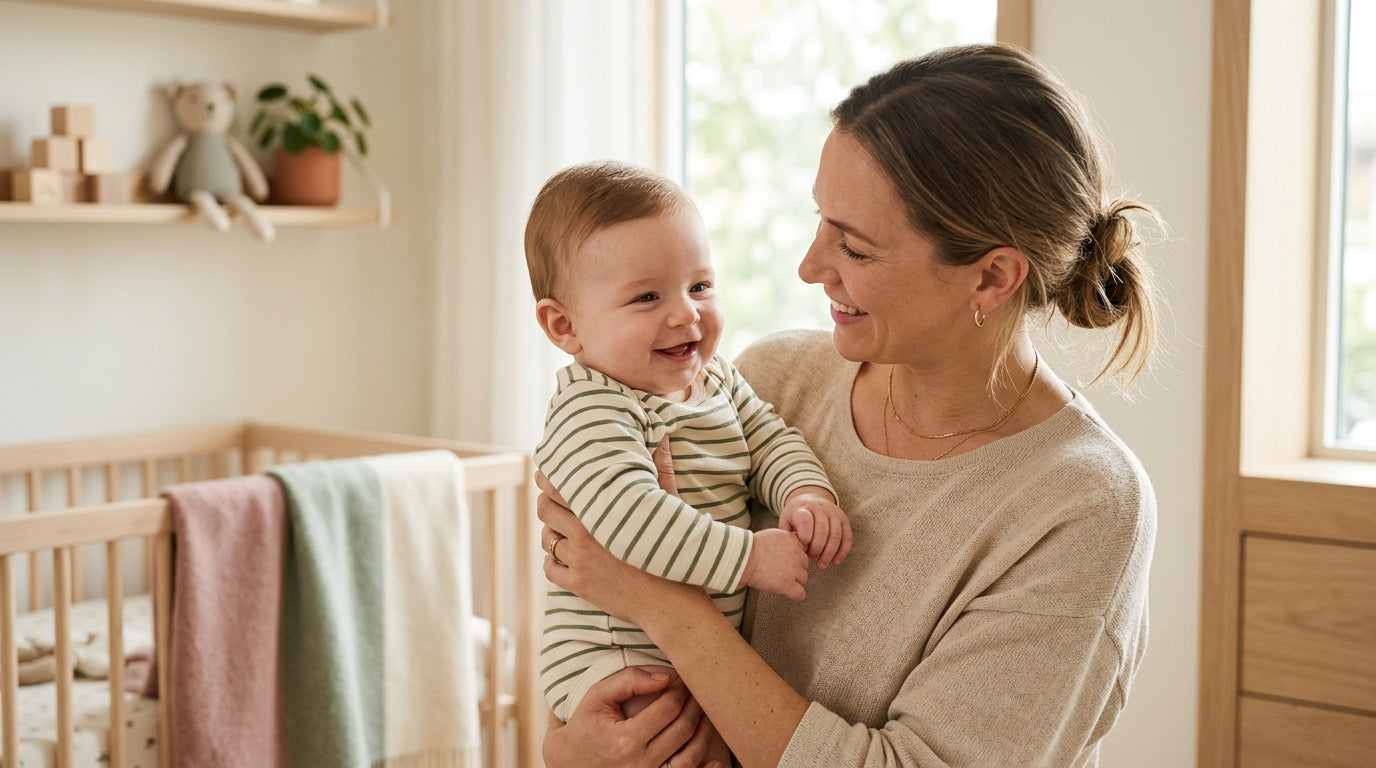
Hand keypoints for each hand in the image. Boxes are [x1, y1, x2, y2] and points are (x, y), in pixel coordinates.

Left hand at [537, 437, 701, 624]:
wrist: (673, 604)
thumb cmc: (675, 551)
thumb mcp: (670, 505)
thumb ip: (661, 469)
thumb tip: (663, 436)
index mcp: (604, 510)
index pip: (559, 487)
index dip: (548, 478)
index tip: (549, 473)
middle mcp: (586, 534)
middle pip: (545, 510)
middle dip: (545, 501)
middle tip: (550, 499)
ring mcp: (580, 561)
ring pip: (546, 538)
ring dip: (550, 531)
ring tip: (561, 528)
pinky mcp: (579, 585)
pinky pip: (550, 568)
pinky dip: (552, 560)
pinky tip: (564, 555)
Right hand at [543, 666, 713, 767]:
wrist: (570, 763)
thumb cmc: (585, 725)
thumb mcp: (598, 696)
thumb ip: (630, 680)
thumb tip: (666, 677)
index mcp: (624, 739)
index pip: (667, 708)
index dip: (680, 689)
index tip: (682, 678)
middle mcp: (640, 763)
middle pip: (683, 729)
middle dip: (695, 705)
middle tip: (696, 689)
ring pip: (691, 754)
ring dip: (704, 730)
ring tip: (704, 711)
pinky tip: (717, 758)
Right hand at [738, 528, 807, 600]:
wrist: (742, 558)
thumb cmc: (750, 547)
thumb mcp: (773, 535)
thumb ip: (785, 539)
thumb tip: (788, 545)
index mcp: (792, 541)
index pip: (803, 550)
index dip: (795, 556)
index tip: (788, 560)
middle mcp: (796, 555)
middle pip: (804, 564)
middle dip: (795, 568)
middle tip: (782, 570)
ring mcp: (793, 571)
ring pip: (803, 579)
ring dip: (795, 581)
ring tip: (782, 580)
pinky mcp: (787, 585)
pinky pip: (800, 594)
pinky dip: (796, 595)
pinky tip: (790, 593)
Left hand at [780, 487, 852, 569]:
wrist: (811, 499)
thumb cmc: (796, 516)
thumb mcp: (786, 520)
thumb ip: (788, 534)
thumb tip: (792, 551)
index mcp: (803, 508)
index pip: (805, 520)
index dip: (804, 534)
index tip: (802, 545)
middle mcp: (820, 508)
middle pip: (822, 530)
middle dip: (816, 548)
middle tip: (809, 557)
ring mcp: (834, 513)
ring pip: (835, 535)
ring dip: (829, 553)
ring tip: (821, 565)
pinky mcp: (844, 520)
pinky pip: (847, 537)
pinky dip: (842, 551)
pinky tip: (835, 562)